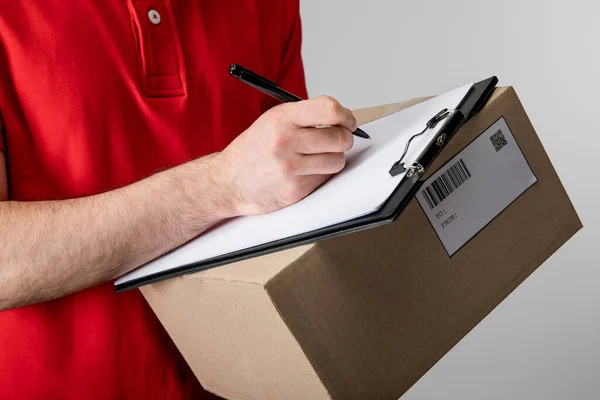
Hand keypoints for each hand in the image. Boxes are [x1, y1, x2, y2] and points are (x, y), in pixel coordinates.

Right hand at [219, 96, 357, 215]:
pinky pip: (325, 178)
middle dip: (344, 139)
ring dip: (333, 159)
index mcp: (282, 118)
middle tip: (337, 140)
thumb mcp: (272, 121)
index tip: (348, 122)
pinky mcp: (295, 188)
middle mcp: (286, 141)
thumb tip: (342, 117)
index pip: (329, 109)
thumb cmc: (253, 150)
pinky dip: (320, 174)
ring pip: (337, 160)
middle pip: (339, 138)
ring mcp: (290, 167)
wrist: (228, 181)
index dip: (346, 116)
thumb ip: (304, 116)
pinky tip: (305, 171)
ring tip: (318, 157)